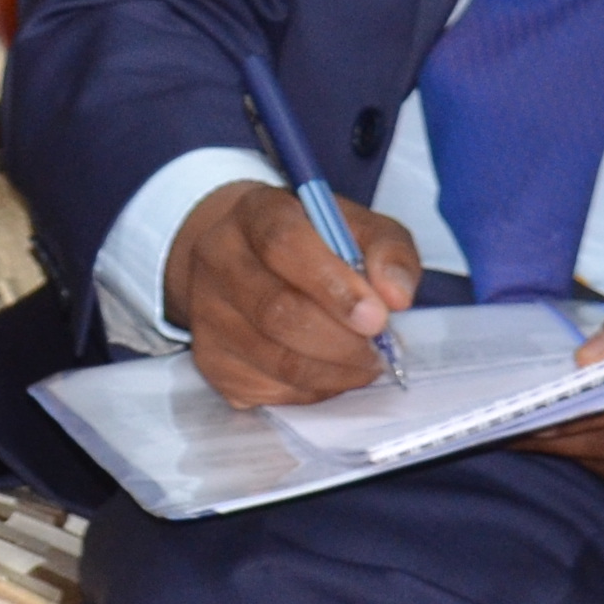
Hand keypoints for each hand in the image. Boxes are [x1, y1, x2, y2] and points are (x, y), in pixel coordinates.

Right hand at [169, 180, 425, 407]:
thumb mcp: (355, 227)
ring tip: (366, 364)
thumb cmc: (309, 243)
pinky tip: (331, 373)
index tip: (376, 316)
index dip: (333, 284)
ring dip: (333, 371)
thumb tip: (396, 296)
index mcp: (255, 213)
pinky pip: (269, 388)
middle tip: (379, 351)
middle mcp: (218, 259)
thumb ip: (387, 250)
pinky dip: (314, 390)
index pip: (283, 244)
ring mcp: (207, 313)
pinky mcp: (211, 360)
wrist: (240, 259)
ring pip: (274, 358)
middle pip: (276, 310)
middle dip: (340, 340)